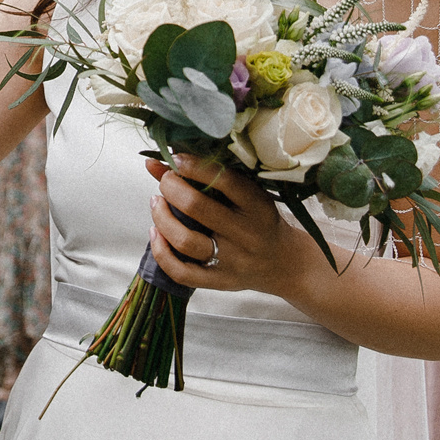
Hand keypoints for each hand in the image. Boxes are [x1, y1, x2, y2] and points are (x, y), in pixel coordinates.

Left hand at [140, 155, 310, 303]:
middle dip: (171, 188)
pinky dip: (161, 253)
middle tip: (165, 181)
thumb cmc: (259, 220)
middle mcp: (245, 234)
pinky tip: (155, 233)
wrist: (284, 263)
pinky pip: (182, 272)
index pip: (225, 181)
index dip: (194, 167)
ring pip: (186, 241)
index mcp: (257, 206)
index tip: (176, 158)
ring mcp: (232, 261)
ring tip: (157, 203)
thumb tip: (157, 162)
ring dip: (162, 218)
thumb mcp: (247, 195)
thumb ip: (209, 177)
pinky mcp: (219, 281)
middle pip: (198, 208)